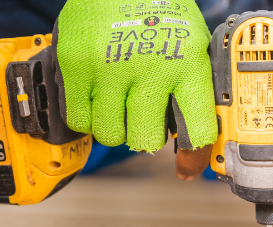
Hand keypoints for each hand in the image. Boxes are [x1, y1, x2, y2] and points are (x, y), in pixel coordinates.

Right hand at [52, 0, 217, 163]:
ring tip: (118, 103)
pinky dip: (87, 115)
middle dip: (145, 136)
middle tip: (142, 118)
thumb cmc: (159, 13)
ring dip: (114, 126)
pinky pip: (79, 119)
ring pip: (109, 134)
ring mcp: (109, 67)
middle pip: (145, 141)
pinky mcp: (76, 64)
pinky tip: (96, 96)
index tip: (188, 165)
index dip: (193, 155)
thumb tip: (195, 143)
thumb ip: (194, 89)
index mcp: (187, 65)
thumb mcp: (191, 45)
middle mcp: (149, 69)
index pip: (196, 131)